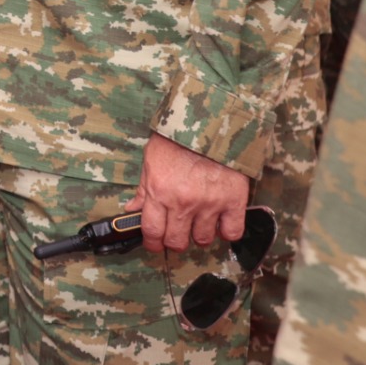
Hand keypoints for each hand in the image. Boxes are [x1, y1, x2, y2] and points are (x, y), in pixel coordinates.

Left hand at [129, 133, 247, 253]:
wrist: (211, 120)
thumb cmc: (177, 137)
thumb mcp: (151, 158)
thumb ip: (143, 188)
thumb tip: (131, 210)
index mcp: (158, 192)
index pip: (151, 232)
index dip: (152, 243)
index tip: (155, 243)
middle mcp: (182, 203)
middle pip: (176, 241)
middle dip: (174, 241)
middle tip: (176, 233)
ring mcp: (209, 204)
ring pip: (203, 239)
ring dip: (199, 234)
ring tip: (198, 222)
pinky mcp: (233, 201)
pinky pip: (232, 232)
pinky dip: (226, 231)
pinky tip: (220, 221)